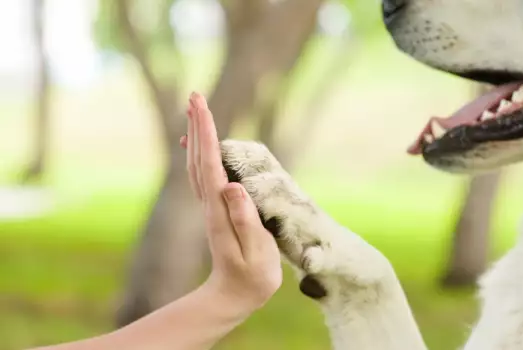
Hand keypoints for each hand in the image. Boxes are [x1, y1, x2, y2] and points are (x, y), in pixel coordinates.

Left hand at [181, 92, 281, 311]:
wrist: (233, 295)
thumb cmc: (251, 277)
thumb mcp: (254, 252)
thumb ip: (244, 220)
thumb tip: (231, 186)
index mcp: (220, 211)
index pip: (211, 165)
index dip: (208, 135)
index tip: (202, 107)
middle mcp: (210, 204)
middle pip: (199, 158)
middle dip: (198, 126)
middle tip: (195, 96)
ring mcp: (210, 207)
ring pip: (198, 164)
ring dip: (197, 136)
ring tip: (196, 111)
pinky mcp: (215, 209)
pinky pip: (203, 174)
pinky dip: (200, 153)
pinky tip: (200, 144)